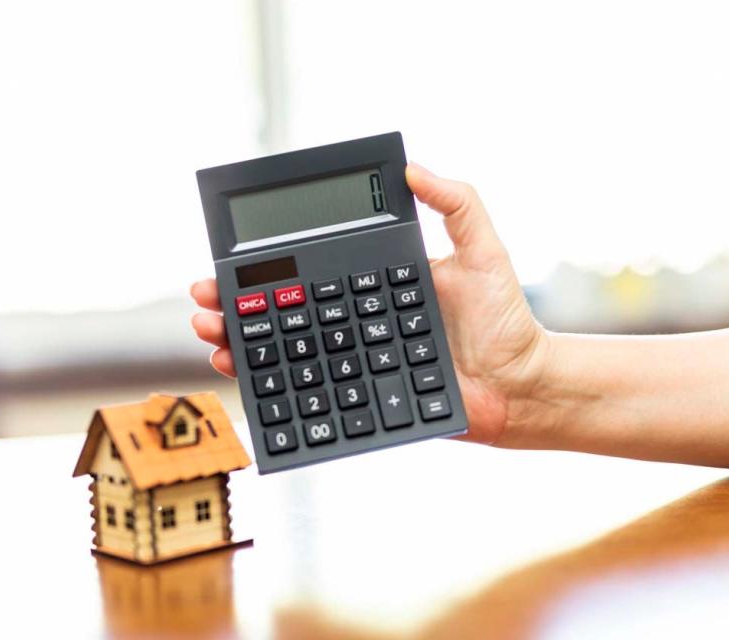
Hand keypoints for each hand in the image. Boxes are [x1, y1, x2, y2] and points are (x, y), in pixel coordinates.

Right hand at [190, 163, 548, 444]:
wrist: (523, 387)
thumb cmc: (507, 321)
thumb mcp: (483, 252)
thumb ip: (455, 205)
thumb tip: (413, 168)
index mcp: (373, 283)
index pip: (309, 271)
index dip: (267, 267)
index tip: (232, 259)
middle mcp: (355, 321)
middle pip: (282, 310)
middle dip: (236, 303)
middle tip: (206, 298)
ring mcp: (354, 359)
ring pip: (283, 350)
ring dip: (239, 339)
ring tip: (212, 329)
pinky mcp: (361, 396)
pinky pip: (307, 390)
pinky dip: (267, 384)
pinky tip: (241, 371)